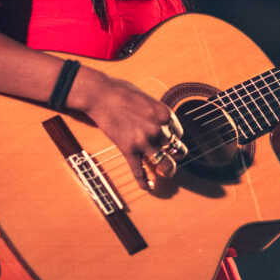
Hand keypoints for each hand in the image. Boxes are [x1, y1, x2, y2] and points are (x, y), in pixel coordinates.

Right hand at [74, 68, 178, 190]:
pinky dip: (144, 182)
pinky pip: (139, 171)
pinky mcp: (129, 150)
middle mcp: (158, 129)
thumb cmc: (122, 92)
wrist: (101, 95)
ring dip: (167, 170)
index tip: (167, 139)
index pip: (178, 133)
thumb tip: (161, 124)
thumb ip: (157, 114)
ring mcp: (144, 141)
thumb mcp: (147, 99)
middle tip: (171, 157)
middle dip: (174, 154)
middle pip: (175, 149)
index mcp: (165, 115)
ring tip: (166, 173)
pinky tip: (148, 187)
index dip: (173, 137)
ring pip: (165, 164)